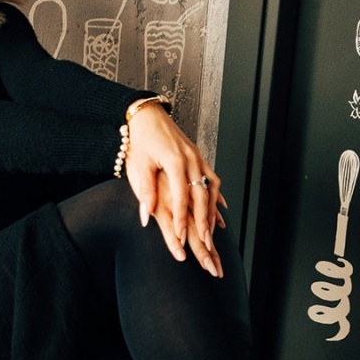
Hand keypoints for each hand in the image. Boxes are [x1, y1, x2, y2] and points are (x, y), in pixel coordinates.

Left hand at [122, 103, 225, 269]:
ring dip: (212, 211)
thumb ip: (145, 192)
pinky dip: (216, 195)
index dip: (182, 219)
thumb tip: (145, 217)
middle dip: (203, 222)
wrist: (147, 115)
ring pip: (211, 189)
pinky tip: (220, 208)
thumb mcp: (138, 165)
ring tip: (212, 231)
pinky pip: (212, 179)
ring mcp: (197, 158)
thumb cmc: (140, 139)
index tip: (181, 238)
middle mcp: (191, 160)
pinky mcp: (198, 157)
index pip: (182, 198)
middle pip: (201, 197)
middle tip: (205, 244)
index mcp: (175, 161)